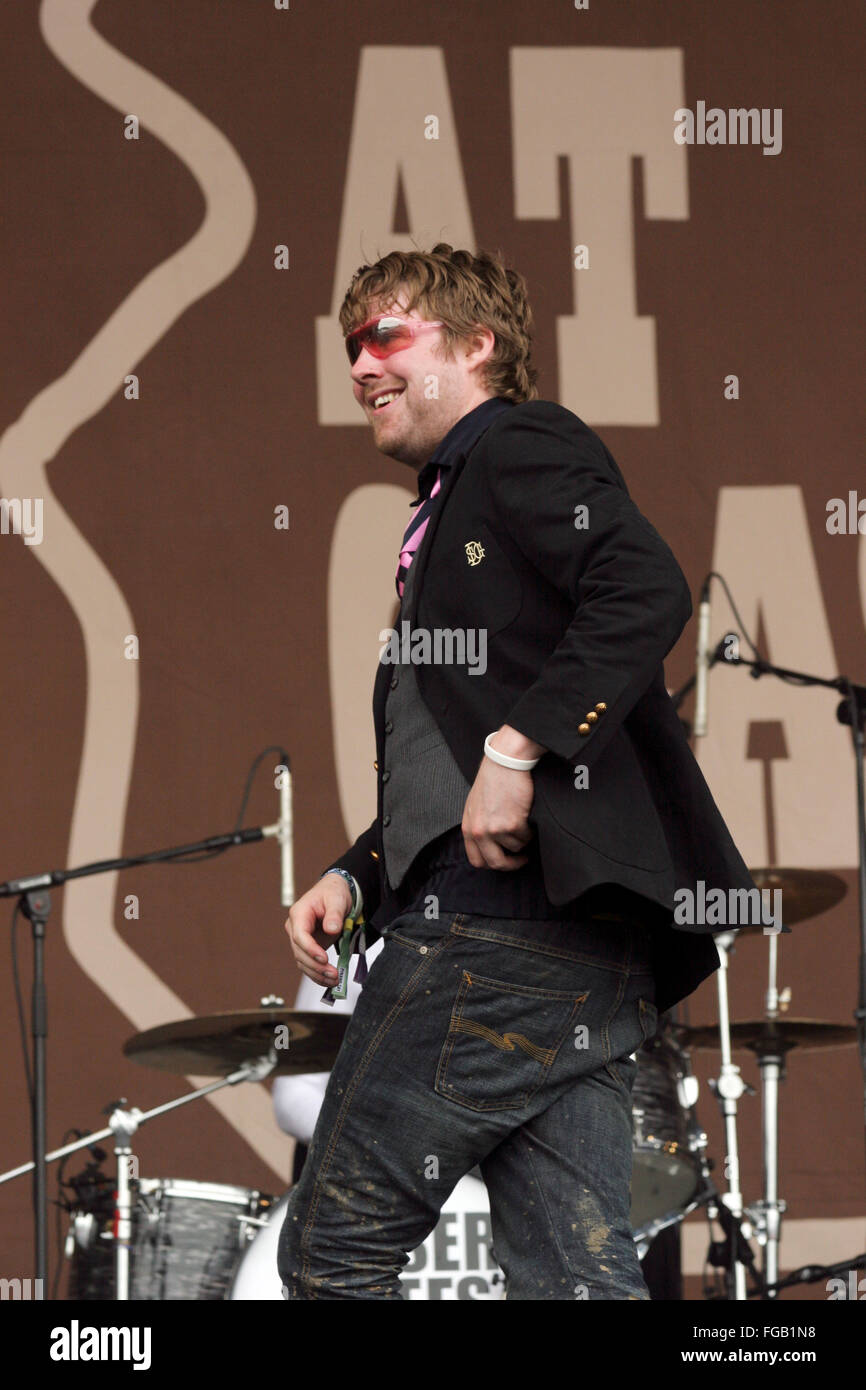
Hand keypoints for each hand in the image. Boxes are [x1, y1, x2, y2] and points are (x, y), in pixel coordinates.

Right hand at [285, 875, 352, 986]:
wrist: (335, 893)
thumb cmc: (333, 893)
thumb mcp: (337, 899)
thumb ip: (334, 914)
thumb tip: (331, 929)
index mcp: (299, 913)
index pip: (299, 935)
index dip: (310, 949)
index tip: (324, 958)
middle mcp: (295, 927)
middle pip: (299, 952)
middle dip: (316, 966)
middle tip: (333, 974)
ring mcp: (300, 939)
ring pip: (302, 962)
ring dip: (317, 974)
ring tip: (334, 979)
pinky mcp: (308, 947)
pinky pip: (309, 964)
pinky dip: (318, 974)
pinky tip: (329, 980)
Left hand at [462, 755, 535, 869]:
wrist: (505, 762)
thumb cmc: (492, 780)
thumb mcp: (475, 806)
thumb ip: (478, 827)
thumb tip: (488, 846)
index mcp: (468, 828)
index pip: (477, 860)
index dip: (493, 864)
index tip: (504, 861)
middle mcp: (479, 831)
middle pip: (496, 863)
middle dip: (512, 864)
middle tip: (522, 859)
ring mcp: (495, 829)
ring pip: (516, 847)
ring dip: (523, 838)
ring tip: (522, 821)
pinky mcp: (513, 824)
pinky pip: (527, 836)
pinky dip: (530, 829)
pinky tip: (526, 814)